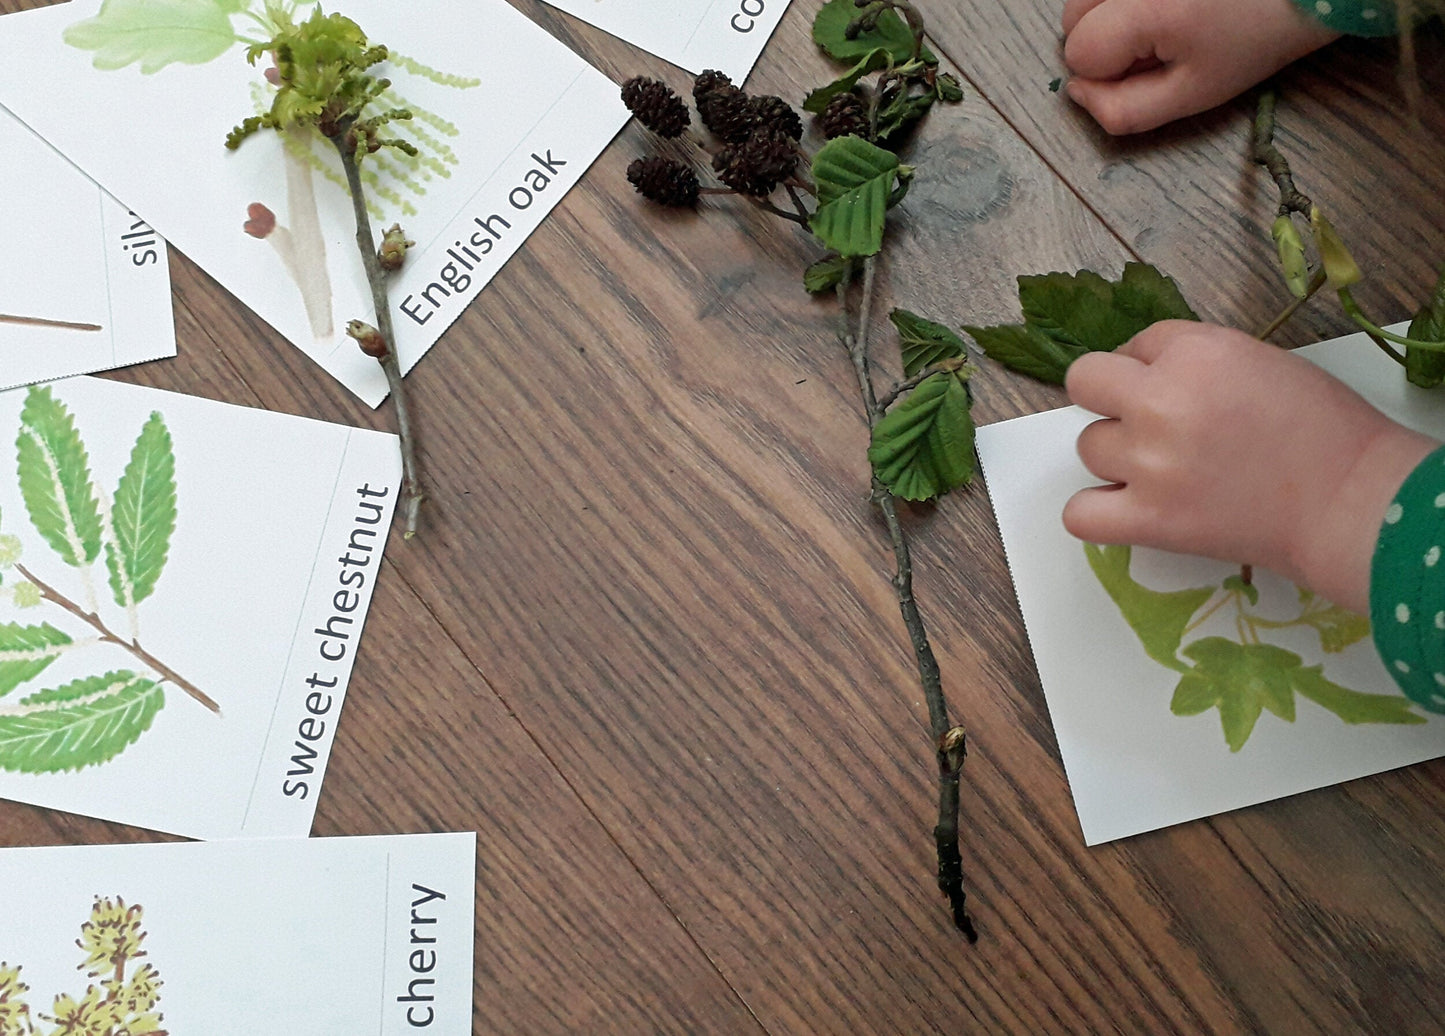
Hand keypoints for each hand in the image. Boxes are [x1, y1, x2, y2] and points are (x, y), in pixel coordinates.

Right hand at [1061, 0, 1338, 133]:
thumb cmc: (1253, 40)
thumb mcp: (1194, 95)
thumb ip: (1125, 110)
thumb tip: (1077, 93)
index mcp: (1145, 11)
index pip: (1078, 53)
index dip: (1108, 73)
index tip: (1153, 68)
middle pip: (1071, 17)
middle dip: (1101, 38)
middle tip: (1156, 43)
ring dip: (1106, 14)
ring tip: (1159, 18)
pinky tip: (1160, 3)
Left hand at [1063, 321, 1438, 611]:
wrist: (1353, 502)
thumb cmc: (1325, 429)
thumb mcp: (1261, 361)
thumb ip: (1196, 360)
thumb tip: (1146, 373)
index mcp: (1195, 352)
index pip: (1136, 343)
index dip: (1153, 365)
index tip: (1183, 389)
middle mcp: (1161, 401)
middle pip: (1086, 382)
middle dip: (1111, 397)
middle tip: (1150, 422)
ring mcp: (1149, 463)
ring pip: (1088, 446)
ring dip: (1117, 456)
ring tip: (1166, 470)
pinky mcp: (1148, 519)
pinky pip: (1078, 514)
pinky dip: (1095, 512)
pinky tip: (1126, 508)